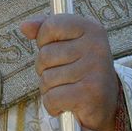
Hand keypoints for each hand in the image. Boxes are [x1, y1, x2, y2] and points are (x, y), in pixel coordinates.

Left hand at [21, 13, 118, 130]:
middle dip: (45, 69)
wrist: (106, 105)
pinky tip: (67, 104)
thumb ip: (45, 30)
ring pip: (46, 78)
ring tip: (67, 89)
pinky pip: (51, 98)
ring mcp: (95, 70)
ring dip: (49, 89)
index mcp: (91, 28)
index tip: (56, 49)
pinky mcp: (90, 94)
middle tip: (64, 75)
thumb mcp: (66, 43)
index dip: (44, 40)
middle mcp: (96, 46)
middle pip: (45, 55)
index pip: (51, 25)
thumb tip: (24, 26)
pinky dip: (53, 105)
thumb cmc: (80, 69)